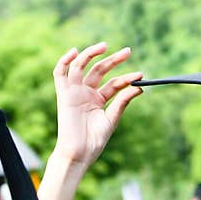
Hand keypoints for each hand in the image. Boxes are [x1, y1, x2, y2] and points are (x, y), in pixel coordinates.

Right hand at [52, 43, 142, 168]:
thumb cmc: (95, 140)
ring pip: (81, 66)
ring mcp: (75, 92)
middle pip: (99, 70)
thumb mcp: (112, 119)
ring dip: (91, 54)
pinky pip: (60, 74)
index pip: (114, 84)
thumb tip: (138, 87)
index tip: (141, 75)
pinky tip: (75, 52)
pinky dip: (64, 61)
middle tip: (128, 51)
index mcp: (99, 100)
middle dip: (113, 60)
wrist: (79, 153)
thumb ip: (123, 102)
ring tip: (105, 46)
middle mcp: (87, 93)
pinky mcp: (64, 95)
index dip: (127, 78)